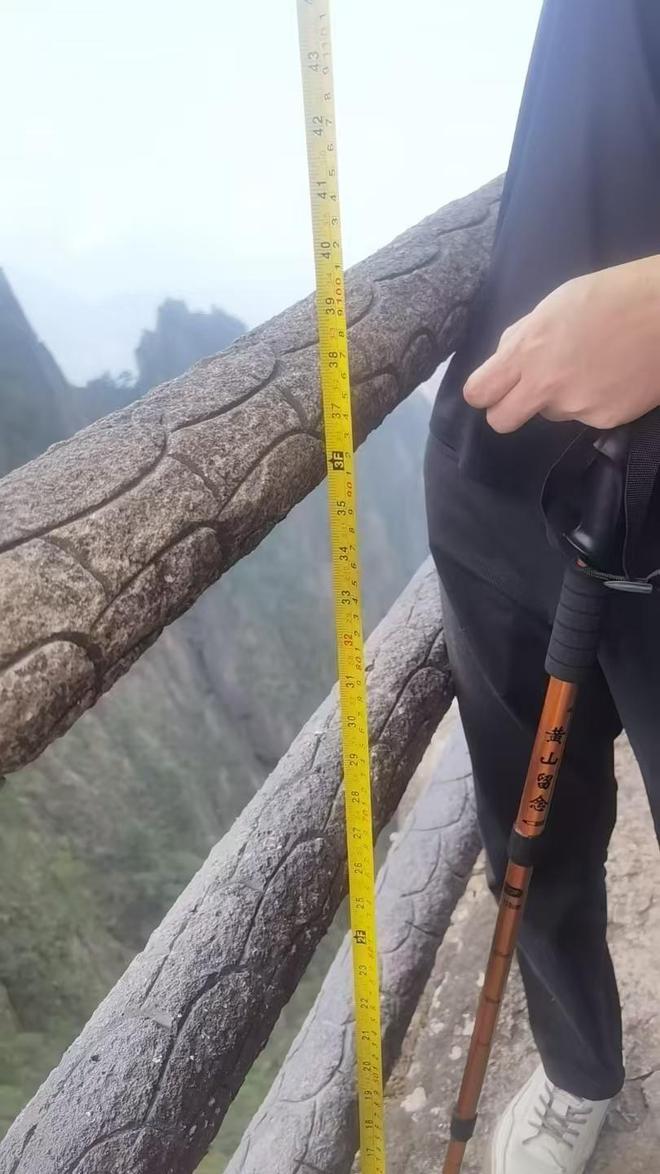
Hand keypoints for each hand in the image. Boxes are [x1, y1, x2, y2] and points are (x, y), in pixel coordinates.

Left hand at [464, 256, 659, 432]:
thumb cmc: (614, 295)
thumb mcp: (555, 304)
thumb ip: (522, 336)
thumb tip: (503, 360)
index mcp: (527, 351)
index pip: (478, 393)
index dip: (482, 391)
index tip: (491, 387)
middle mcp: (546, 386)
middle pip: (501, 421)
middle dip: (507, 408)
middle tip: (526, 390)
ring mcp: (577, 408)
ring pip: (548, 414)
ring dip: (558, 397)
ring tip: (588, 365)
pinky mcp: (604, 420)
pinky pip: (583, 416)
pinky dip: (591, 400)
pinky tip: (610, 375)